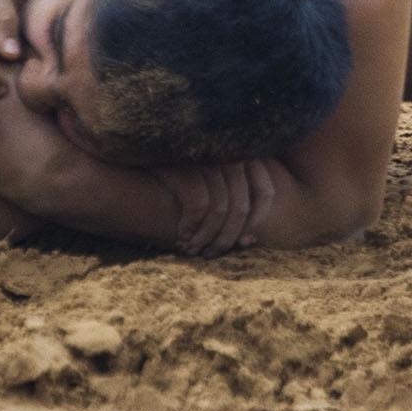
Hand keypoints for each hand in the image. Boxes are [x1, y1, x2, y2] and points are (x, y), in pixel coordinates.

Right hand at [158, 157, 277, 256]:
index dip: (256, 222)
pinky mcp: (188, 166)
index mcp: (244, 156)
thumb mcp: (213, 191)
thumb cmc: (184, 181)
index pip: (265, 192)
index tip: (242, 242)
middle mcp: (231, 154)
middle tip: (210, 255)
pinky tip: (182, 235)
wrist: (146, 157)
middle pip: (241, 208)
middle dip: (225, 239)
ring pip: (220, 211)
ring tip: (192, 250)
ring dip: (206, 238)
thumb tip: (249, 243)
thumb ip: (234, 213)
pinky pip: (198, 205)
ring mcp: (209, 159)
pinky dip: (191, 226)